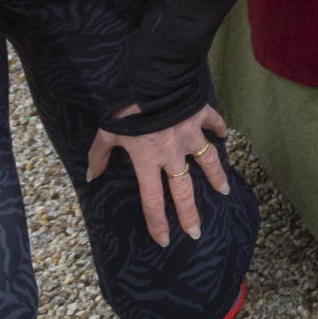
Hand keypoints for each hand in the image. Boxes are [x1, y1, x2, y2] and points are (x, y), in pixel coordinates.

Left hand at [88, 104, 232, 245]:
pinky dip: (219, 128)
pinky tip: (224, 135)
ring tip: (223, 190)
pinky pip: (214, 123)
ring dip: (216, 176)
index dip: (158, 222)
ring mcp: (189, 134)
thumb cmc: (128, 106)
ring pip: (208, 160)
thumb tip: (92, 175)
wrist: (154, 77)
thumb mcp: (108, 131)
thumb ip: (100, 154)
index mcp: (148, 160)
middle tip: (196, 232)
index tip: (164, 240)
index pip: (153, 199)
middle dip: (190, 214)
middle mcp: (172, 153)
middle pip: (183, 190)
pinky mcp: (200, 115)